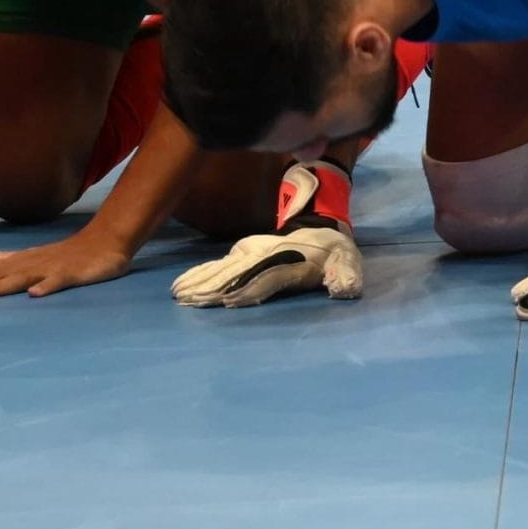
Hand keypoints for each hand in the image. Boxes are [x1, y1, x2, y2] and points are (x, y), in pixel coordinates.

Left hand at [0, 233, 131, 298]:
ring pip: (22, 278)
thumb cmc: (69, 253)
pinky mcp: (72, 274)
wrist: (106, 241)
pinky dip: (47, 287)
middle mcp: (32, 264)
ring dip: (2, 285)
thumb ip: (7, 261)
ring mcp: (52, 269)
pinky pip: (58, 281)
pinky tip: (35, 295)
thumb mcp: (34, 256)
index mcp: (23, 262)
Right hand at [172, 221, 362, 307]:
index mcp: (291, 262)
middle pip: (236, 274)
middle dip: (213, 287)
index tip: (227, 302)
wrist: (320, 226)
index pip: (266, 279)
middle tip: (188, 302)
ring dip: (200, 282)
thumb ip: (346, 275)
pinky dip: (198, 274)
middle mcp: (266, 256)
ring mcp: (251, 252)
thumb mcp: (348, 261)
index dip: (249, 290)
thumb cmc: (334, 253)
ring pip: (222, 269)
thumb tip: (346, 289)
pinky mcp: (241, 253)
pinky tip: (181, 286)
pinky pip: (217, 265)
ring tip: (178, 295)